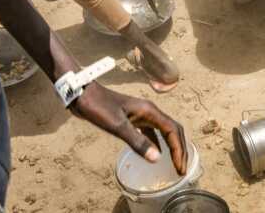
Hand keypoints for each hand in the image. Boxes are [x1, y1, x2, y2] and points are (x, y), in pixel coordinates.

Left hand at [72, 83, 187, 174]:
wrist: (83, 94)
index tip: (180, 168)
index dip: (178, 150)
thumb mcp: (117, 126)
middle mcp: (149, 111)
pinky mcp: (133, 118)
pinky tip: (155, 153)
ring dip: (171, 147)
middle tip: (181, 170)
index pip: (172, 131)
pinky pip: (152, 132)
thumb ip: (137, 142)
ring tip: (174, 164)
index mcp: (149, 111)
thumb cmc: (99, 108)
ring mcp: (141, 114)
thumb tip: (157, 159)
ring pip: (164, 131)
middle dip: (180, 149)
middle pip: (173, 130)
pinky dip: (158, 143)